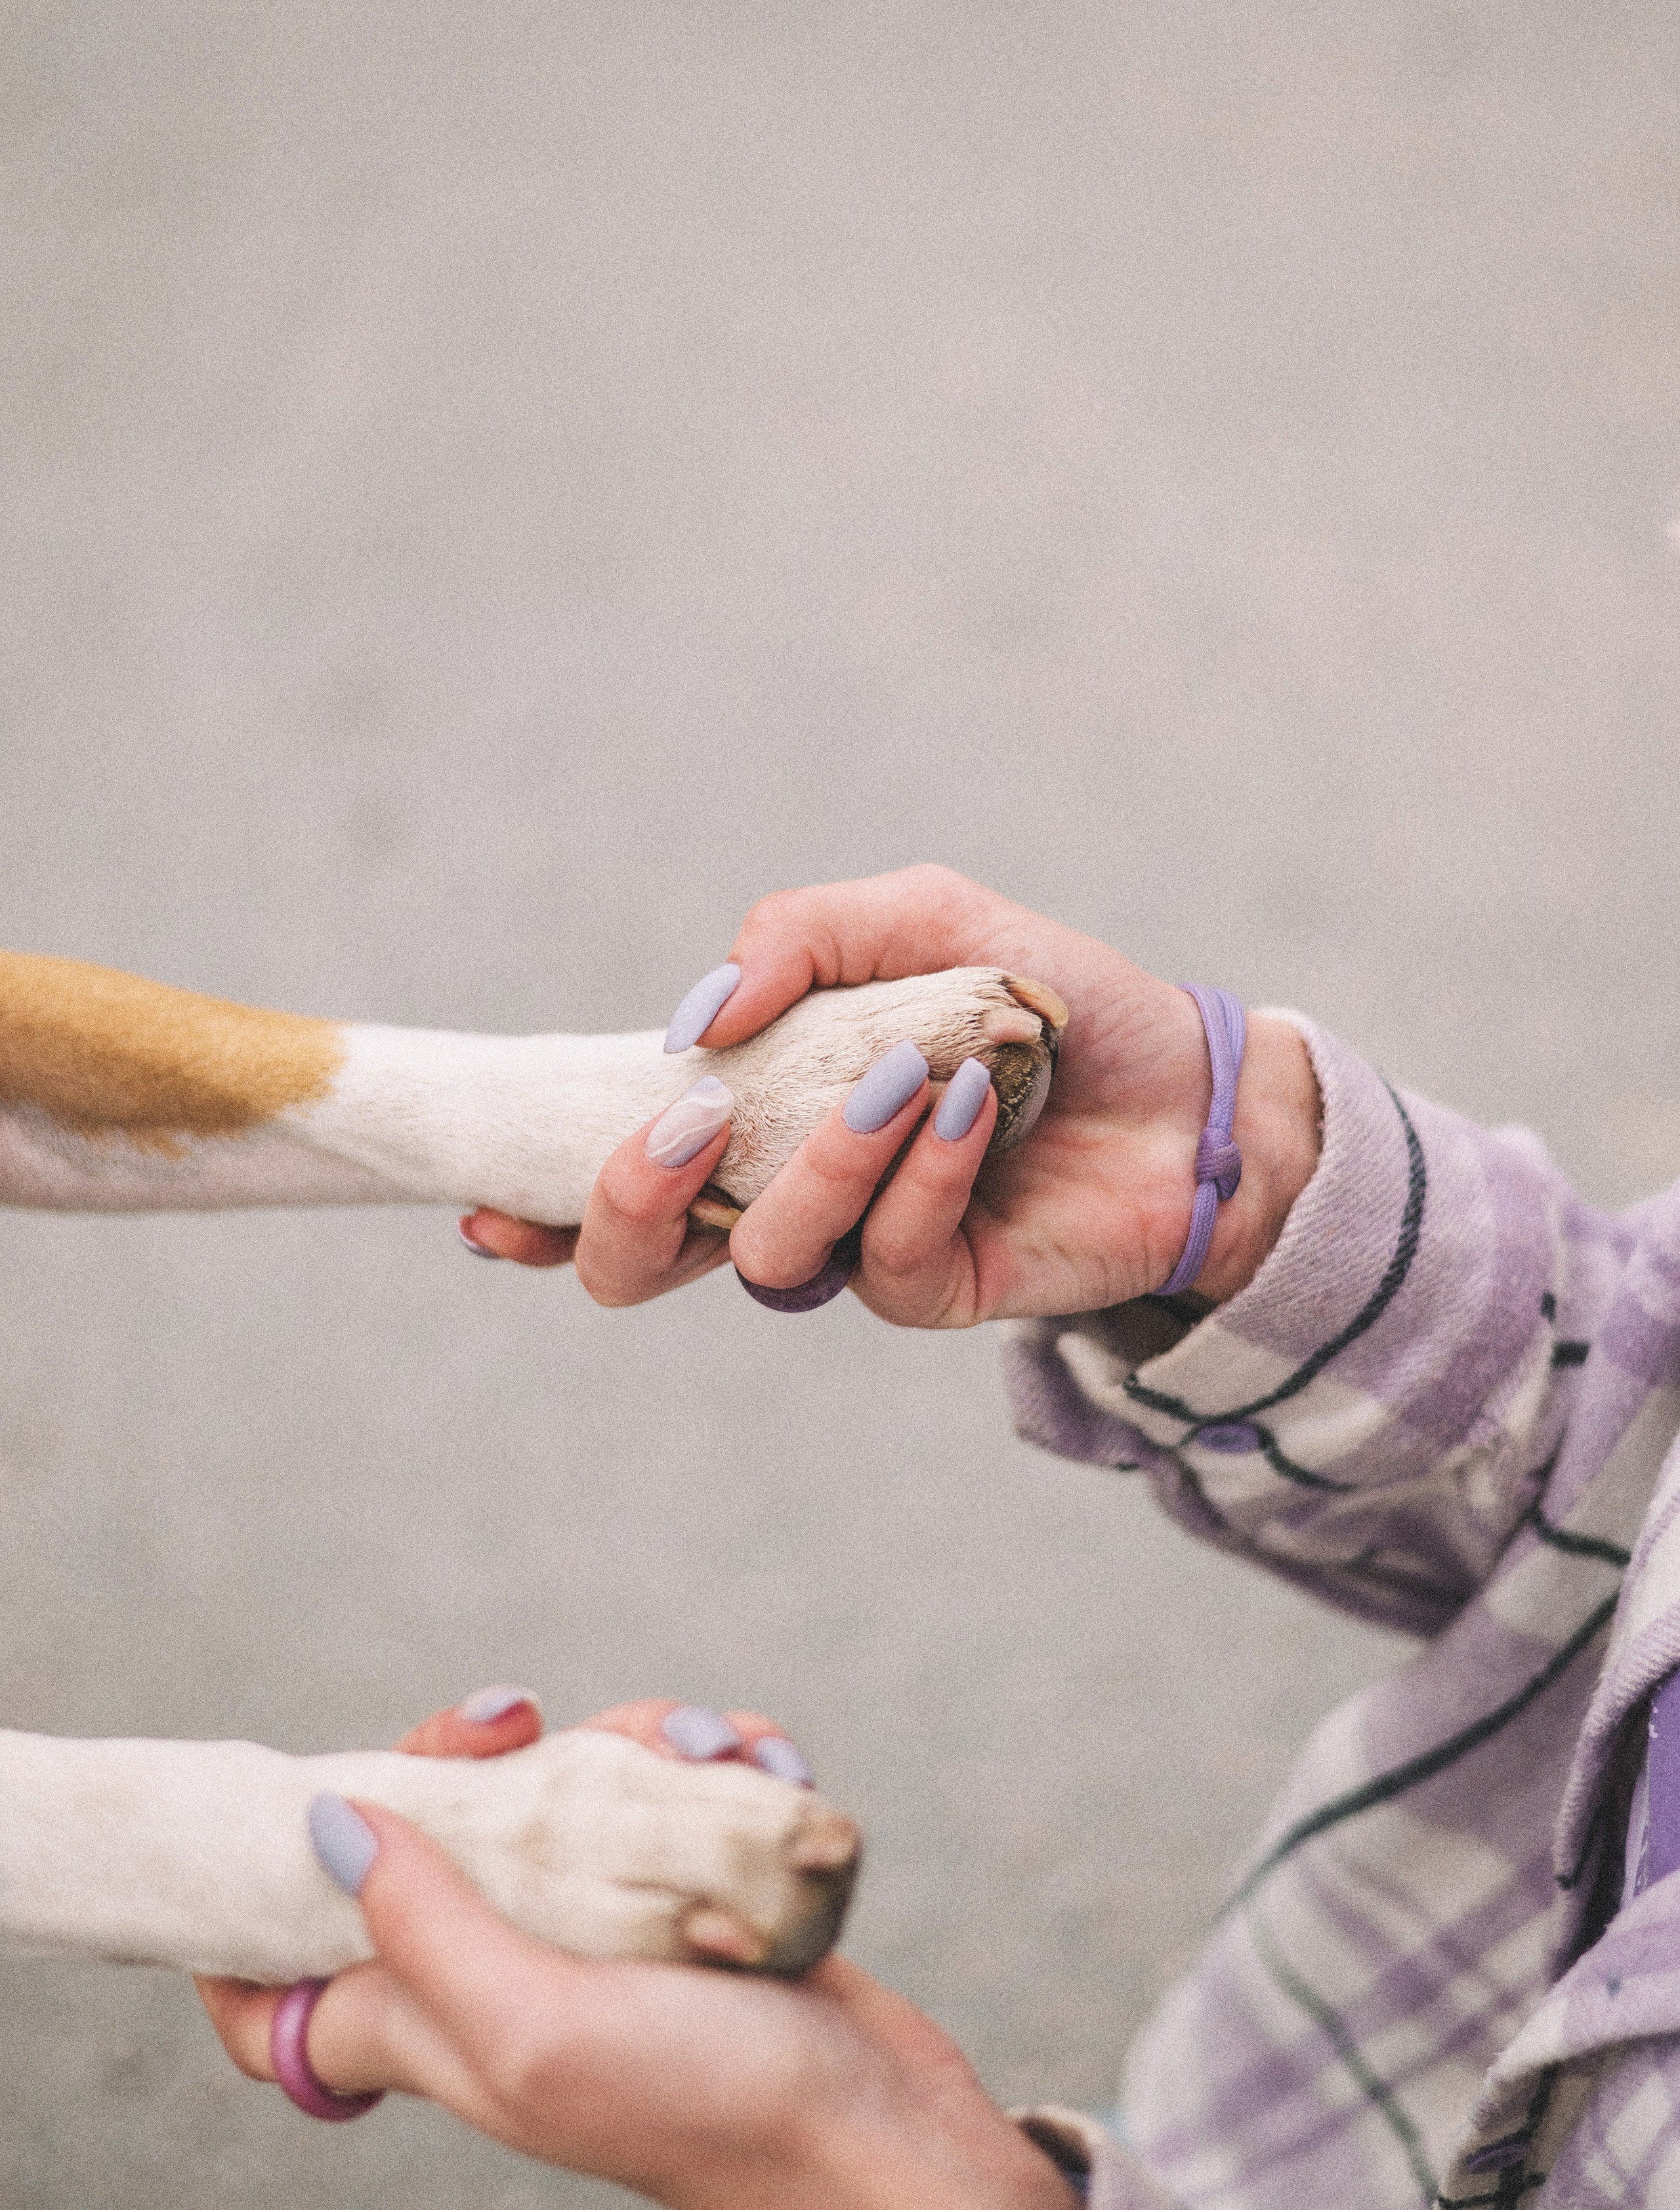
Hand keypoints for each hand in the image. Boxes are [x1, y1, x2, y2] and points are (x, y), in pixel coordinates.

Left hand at [195, 1694, 1079, 2209]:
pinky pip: (674, 1795)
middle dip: (483, 1753)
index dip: (269, 1906)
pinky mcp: (693, 1898)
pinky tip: (761, 1762)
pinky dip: (718, 1762)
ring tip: (710, 1751)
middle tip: (525, 1720)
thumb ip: (423, 1930)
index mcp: (432, 2024)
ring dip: (639, 1742)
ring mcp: (603, 1931)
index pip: (277, 1997)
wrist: (877, 2135)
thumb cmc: (703, 2105)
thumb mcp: (534, 2030)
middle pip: (435, 1830)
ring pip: (569, 1790)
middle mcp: (503, 1973)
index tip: (319, 1805)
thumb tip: (328, 1824)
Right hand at [469, 865, 1319, 1319]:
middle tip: (687, 1130)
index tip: (487, 1211)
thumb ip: (794, 938)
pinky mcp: (935, 1291)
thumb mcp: (917, 918)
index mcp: (754, 1115)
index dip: (537, 1200)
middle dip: (627, 1204)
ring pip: (765, 1258)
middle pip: (640, 1260)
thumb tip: (689, 1023)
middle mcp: (785, 1193)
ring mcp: (855, 1250)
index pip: (617, 1170)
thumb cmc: (1045, 997)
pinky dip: (921, 1175)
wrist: (1187, 1083)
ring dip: (821, 1159)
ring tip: (904, 1075)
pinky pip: (885, 1257)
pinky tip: (973, 1108)